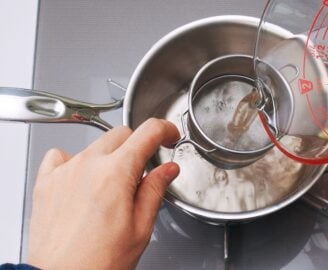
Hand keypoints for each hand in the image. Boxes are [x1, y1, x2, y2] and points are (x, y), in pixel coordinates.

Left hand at [27, 118, 179, 269]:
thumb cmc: (99, 262)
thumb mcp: (141, 227)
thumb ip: (155, 190)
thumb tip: (168, 169)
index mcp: (117, 173)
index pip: (147, 133)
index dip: (165, 130)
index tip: (169, 136)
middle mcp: (88, 165)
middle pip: (121, 134)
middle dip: (138, 144)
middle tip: (144, 166)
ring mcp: (64, 171)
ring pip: (94, 144)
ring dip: (109, 156)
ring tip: (112, 185)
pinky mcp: (46, 182)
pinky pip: (60, 156)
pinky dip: (75, 161)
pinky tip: (83, 180)